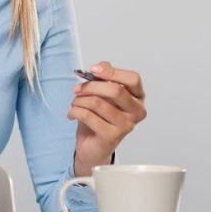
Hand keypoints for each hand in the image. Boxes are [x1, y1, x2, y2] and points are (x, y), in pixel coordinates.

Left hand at [68, 60, 146, 175]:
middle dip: (90, 86)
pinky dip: (75, 111)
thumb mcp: (102, 94)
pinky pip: (88, 116)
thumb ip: (105, 78)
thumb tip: (102, 65)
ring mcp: (126, 125)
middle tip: (77, 88)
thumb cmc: (99, 118)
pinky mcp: (112, 136)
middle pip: (115, 90)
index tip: (93, 69)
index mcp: (137, 97)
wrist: (92, 146)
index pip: (133, 79)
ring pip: (97, 103)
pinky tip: (72, 113)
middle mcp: (136, 112)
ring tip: (74, 103)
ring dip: (79, 100)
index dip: (112, 72)